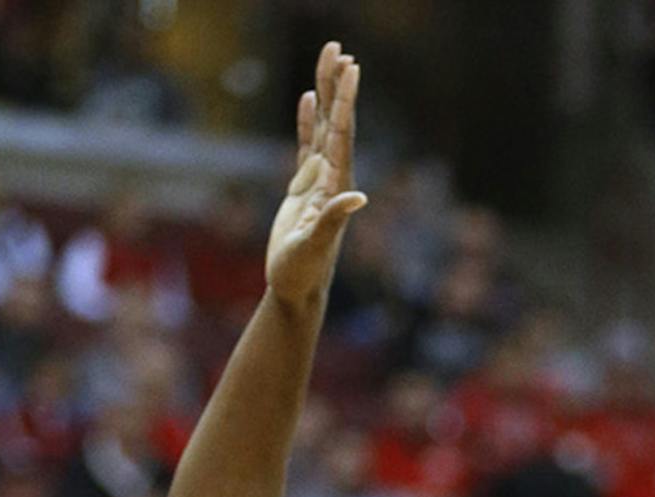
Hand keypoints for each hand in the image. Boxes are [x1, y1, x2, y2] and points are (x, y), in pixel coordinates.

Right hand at [267, 41, 366, 309]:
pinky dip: (307, 120)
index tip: (351, 67)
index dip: (345, 100)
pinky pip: (306, 144)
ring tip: (328, 59)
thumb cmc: (303, 274)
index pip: (342, 133)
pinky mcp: (303, 188)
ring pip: (322, 126)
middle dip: (336, 84)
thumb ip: (333, 219)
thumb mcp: (315, 246)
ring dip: (325, 94)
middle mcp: (332, 177)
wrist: (296, 291)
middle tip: (337, 47)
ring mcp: (318, 181)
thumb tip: (357, 196)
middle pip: (335, 121)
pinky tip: (307, 99)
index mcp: (336, 185)